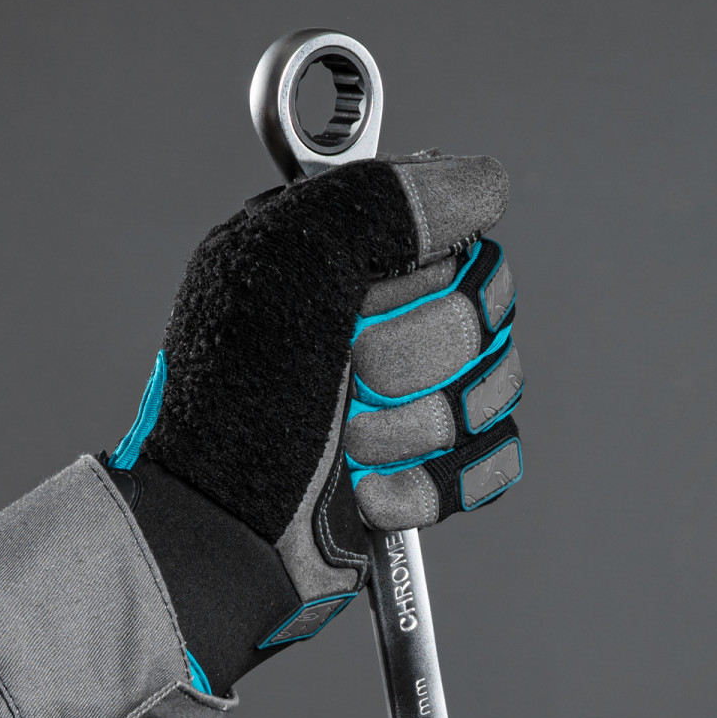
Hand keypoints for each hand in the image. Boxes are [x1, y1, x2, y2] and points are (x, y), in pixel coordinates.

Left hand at [105, 153, 520, 693]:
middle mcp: (380, 320)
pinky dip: (436, 484)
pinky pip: (494, 459)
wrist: (222, 535)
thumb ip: (383, 199)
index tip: (361, 305)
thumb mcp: (286, 267)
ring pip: (494, 391)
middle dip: (410, 363)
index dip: (427, 281)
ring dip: (411, 431)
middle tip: (342, 380)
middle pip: (485, 317)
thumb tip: (484, 182)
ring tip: (344, 445)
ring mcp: (406, 398)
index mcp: (345, 259)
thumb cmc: (233, 406)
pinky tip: (371, 492)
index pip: (460, 239)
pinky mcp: (423, 469)